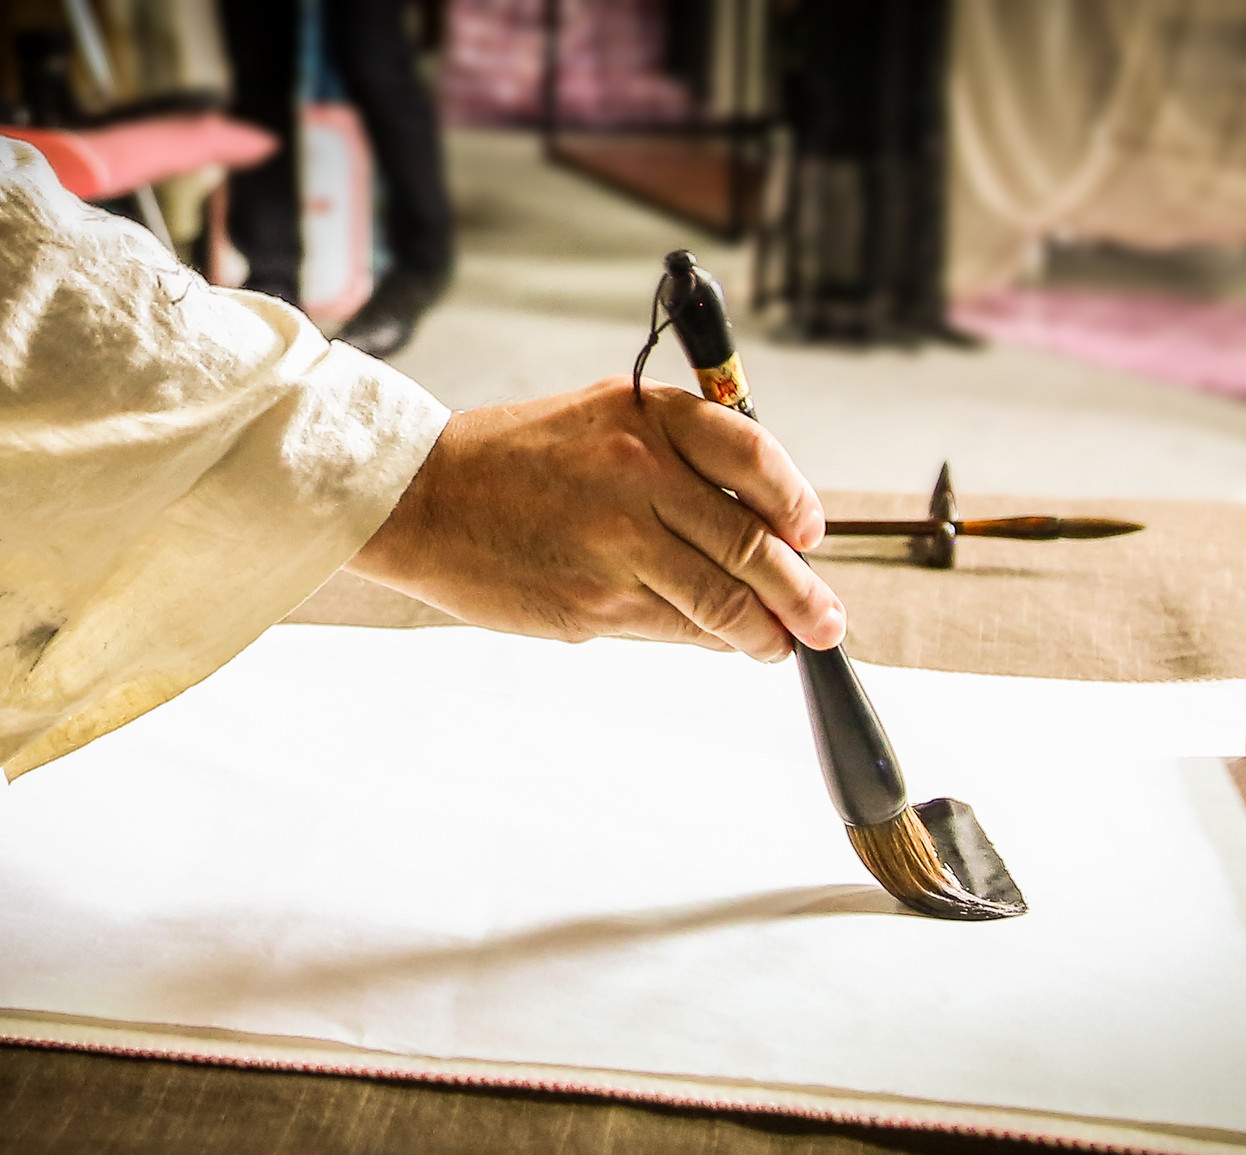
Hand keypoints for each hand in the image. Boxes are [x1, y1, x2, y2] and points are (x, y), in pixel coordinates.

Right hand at [349, 377, 846, 660]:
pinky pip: (674, 628)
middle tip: (827, 622)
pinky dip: (708, 640)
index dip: (795, 502)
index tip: (810, 535)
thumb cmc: (514, 461)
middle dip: (802, 595)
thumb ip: (675, 458)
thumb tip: (758, 526)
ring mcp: (617, 544)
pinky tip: (721, 643)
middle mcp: (639, 474)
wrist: (418, 497)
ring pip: (721, 601)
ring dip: (765, 633)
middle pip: (750, 544)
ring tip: (780, 646)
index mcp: (646, 417)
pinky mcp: (593, 602)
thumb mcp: (600, 421)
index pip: (753, 455)